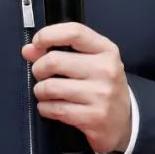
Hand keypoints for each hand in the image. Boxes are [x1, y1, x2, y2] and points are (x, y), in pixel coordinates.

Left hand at [21, 22, 131, 153]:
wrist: (126, 121)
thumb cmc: (102, 85)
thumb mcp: (89, 61)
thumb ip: (59, 50)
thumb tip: (29, 50)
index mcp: (106, 50)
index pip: (73, 32)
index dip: (48, 35)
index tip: (37, 43)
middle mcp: (106, 70)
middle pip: (54, 60)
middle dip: (38, 68)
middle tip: (41, 74)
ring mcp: (101, 95)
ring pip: (50, 87)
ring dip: (40, 91)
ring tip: (46, 92)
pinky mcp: (94, 117)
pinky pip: (54, 109)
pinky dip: (45, 108)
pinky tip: (50, 106)